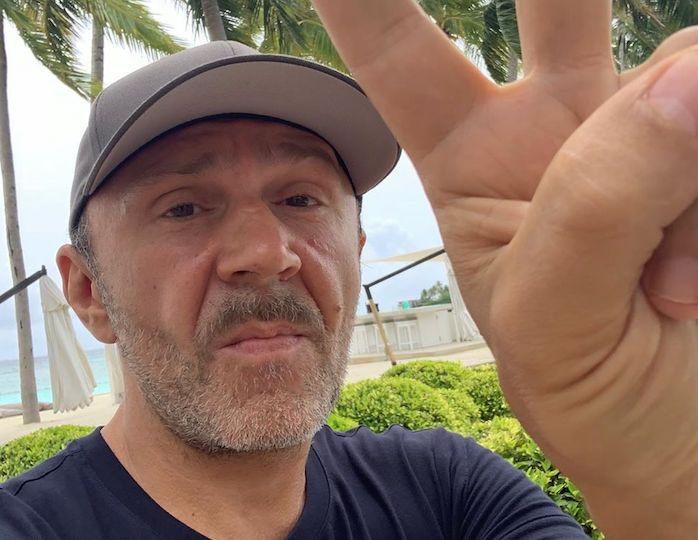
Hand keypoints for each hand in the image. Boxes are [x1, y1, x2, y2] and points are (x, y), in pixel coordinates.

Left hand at [312, 1, 697, 536]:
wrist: (684, 445)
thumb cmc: (600, 399)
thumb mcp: (554, 325)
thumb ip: (592, 210)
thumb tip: (683, 81)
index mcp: (475, 168)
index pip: (396, 58)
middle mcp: (561, 131)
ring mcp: (650, 133)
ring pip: (678, 73)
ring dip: (682, 168)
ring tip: (671, 287)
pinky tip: (696, 280)